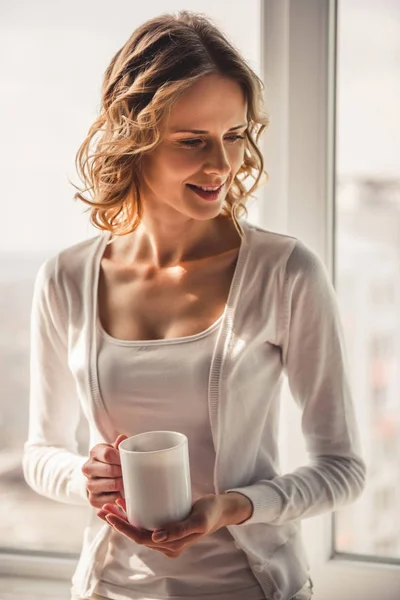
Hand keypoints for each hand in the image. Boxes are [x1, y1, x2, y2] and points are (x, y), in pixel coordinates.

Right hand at [82, 433, 127, 508]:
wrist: (98, 477)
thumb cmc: (111, 460)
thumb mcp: (113, 449)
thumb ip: (119, 445)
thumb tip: (122, 438)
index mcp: (94, 452)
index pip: (108, 454)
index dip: (121, 458)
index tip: (129, 461)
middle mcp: (88, 468)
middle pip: (111, 470)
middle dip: (123, 472)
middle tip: (131, 472)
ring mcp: (89, 484)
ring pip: (112, 485)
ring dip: (123, 484)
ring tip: (127, 481)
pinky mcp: (92, 499)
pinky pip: (111, 499)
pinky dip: (119, 496)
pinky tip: (121, 492)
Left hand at [97, 493, 233, 558]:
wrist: (222, 509)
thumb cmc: (212, 513)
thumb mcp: (198, 520)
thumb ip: (179, 530)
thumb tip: (156, 538)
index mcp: (171, 546)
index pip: (140, 538)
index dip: (123, 528)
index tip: (110, 515)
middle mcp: (166, 543)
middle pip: (136, 534)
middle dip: (118, 523)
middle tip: (103, 508)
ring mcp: (166, 535)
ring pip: (139, 528)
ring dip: (123, 519)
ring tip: (109, 506)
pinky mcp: (167, 525)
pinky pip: (147, 522)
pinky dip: (135, 514)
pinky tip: (126, 503)